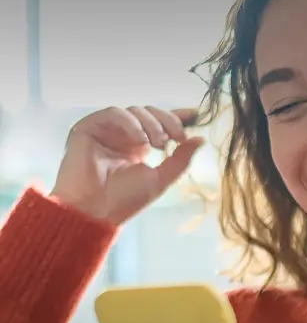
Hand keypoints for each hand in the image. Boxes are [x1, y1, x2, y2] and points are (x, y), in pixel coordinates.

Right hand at [50, 105, 204, 225]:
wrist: (93, 211)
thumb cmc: (123, 201)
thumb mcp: (160, 179)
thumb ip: (180, 159)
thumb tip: (201, 139)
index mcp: (138, 147)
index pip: (159, 123)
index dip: (176, 116)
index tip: (195, 114)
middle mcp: (122, 136)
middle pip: (149, 113)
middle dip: (168, 121)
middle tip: (177, 138)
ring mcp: (106, 131)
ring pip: (134, 111)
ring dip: (151, 124)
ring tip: (157, 145)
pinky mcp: (89, 127)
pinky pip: (114, 113)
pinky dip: (131, 123)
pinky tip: (140, 140)